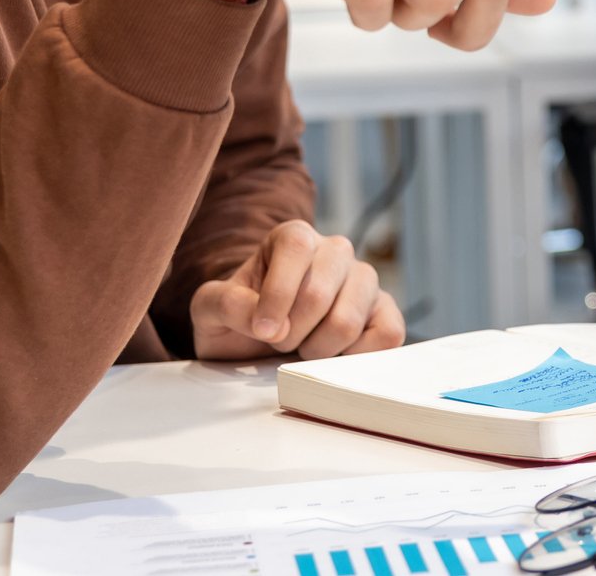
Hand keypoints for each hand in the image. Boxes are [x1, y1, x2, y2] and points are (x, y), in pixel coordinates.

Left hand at [192, 221, 406, 360]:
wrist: (257, 343)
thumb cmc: (238, 319)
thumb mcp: (209, 309)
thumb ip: (226, 304)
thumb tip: (265, 323)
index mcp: (294, 237)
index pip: (297, 249)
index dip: (278, 294)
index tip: (262, 331)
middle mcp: (335, 251)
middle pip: (320, 293)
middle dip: (291, 332)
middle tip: (279, 341)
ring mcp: (365, 280)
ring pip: (348, 320)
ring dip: (317, 349)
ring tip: (303, 347)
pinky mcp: (385, 311)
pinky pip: (387, 335)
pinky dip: (355, 357)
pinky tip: (334, 355)